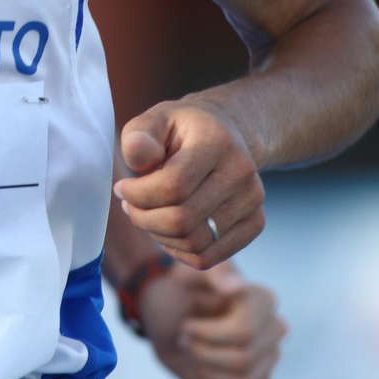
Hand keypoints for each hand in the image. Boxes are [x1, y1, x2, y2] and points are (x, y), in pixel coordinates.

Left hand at [115, 98, 263, 267]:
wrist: (226, 133)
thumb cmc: (180, 130)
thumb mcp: (154, 120)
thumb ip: (139, 137)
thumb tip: (140, 159)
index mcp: (216, 141)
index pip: (172, 186)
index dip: (137, 194)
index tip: (122, 187)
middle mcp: (242, 171)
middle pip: (182, 219)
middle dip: (143, 218)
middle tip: (130, 205)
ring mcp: (253, 200)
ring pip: (194, 243)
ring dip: (159, 235)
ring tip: (148, 214)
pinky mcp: (255, 223)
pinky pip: (207, 257)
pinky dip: (179, 250)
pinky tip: (167, 229)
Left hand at [138, 260, 286, 378]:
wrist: (171, 313)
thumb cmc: (181, 288)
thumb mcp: (189, 271)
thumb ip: (212, 273)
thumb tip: (236, 289)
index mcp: (264, 300)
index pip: (244, 333)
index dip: (207, 335)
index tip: (186, 326)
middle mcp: (274, 329)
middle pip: (242, 360)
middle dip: (203, 353)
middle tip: (184, 338)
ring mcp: (268, 357)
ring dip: (206, 371)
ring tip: (191, 352)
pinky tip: (200, 367)